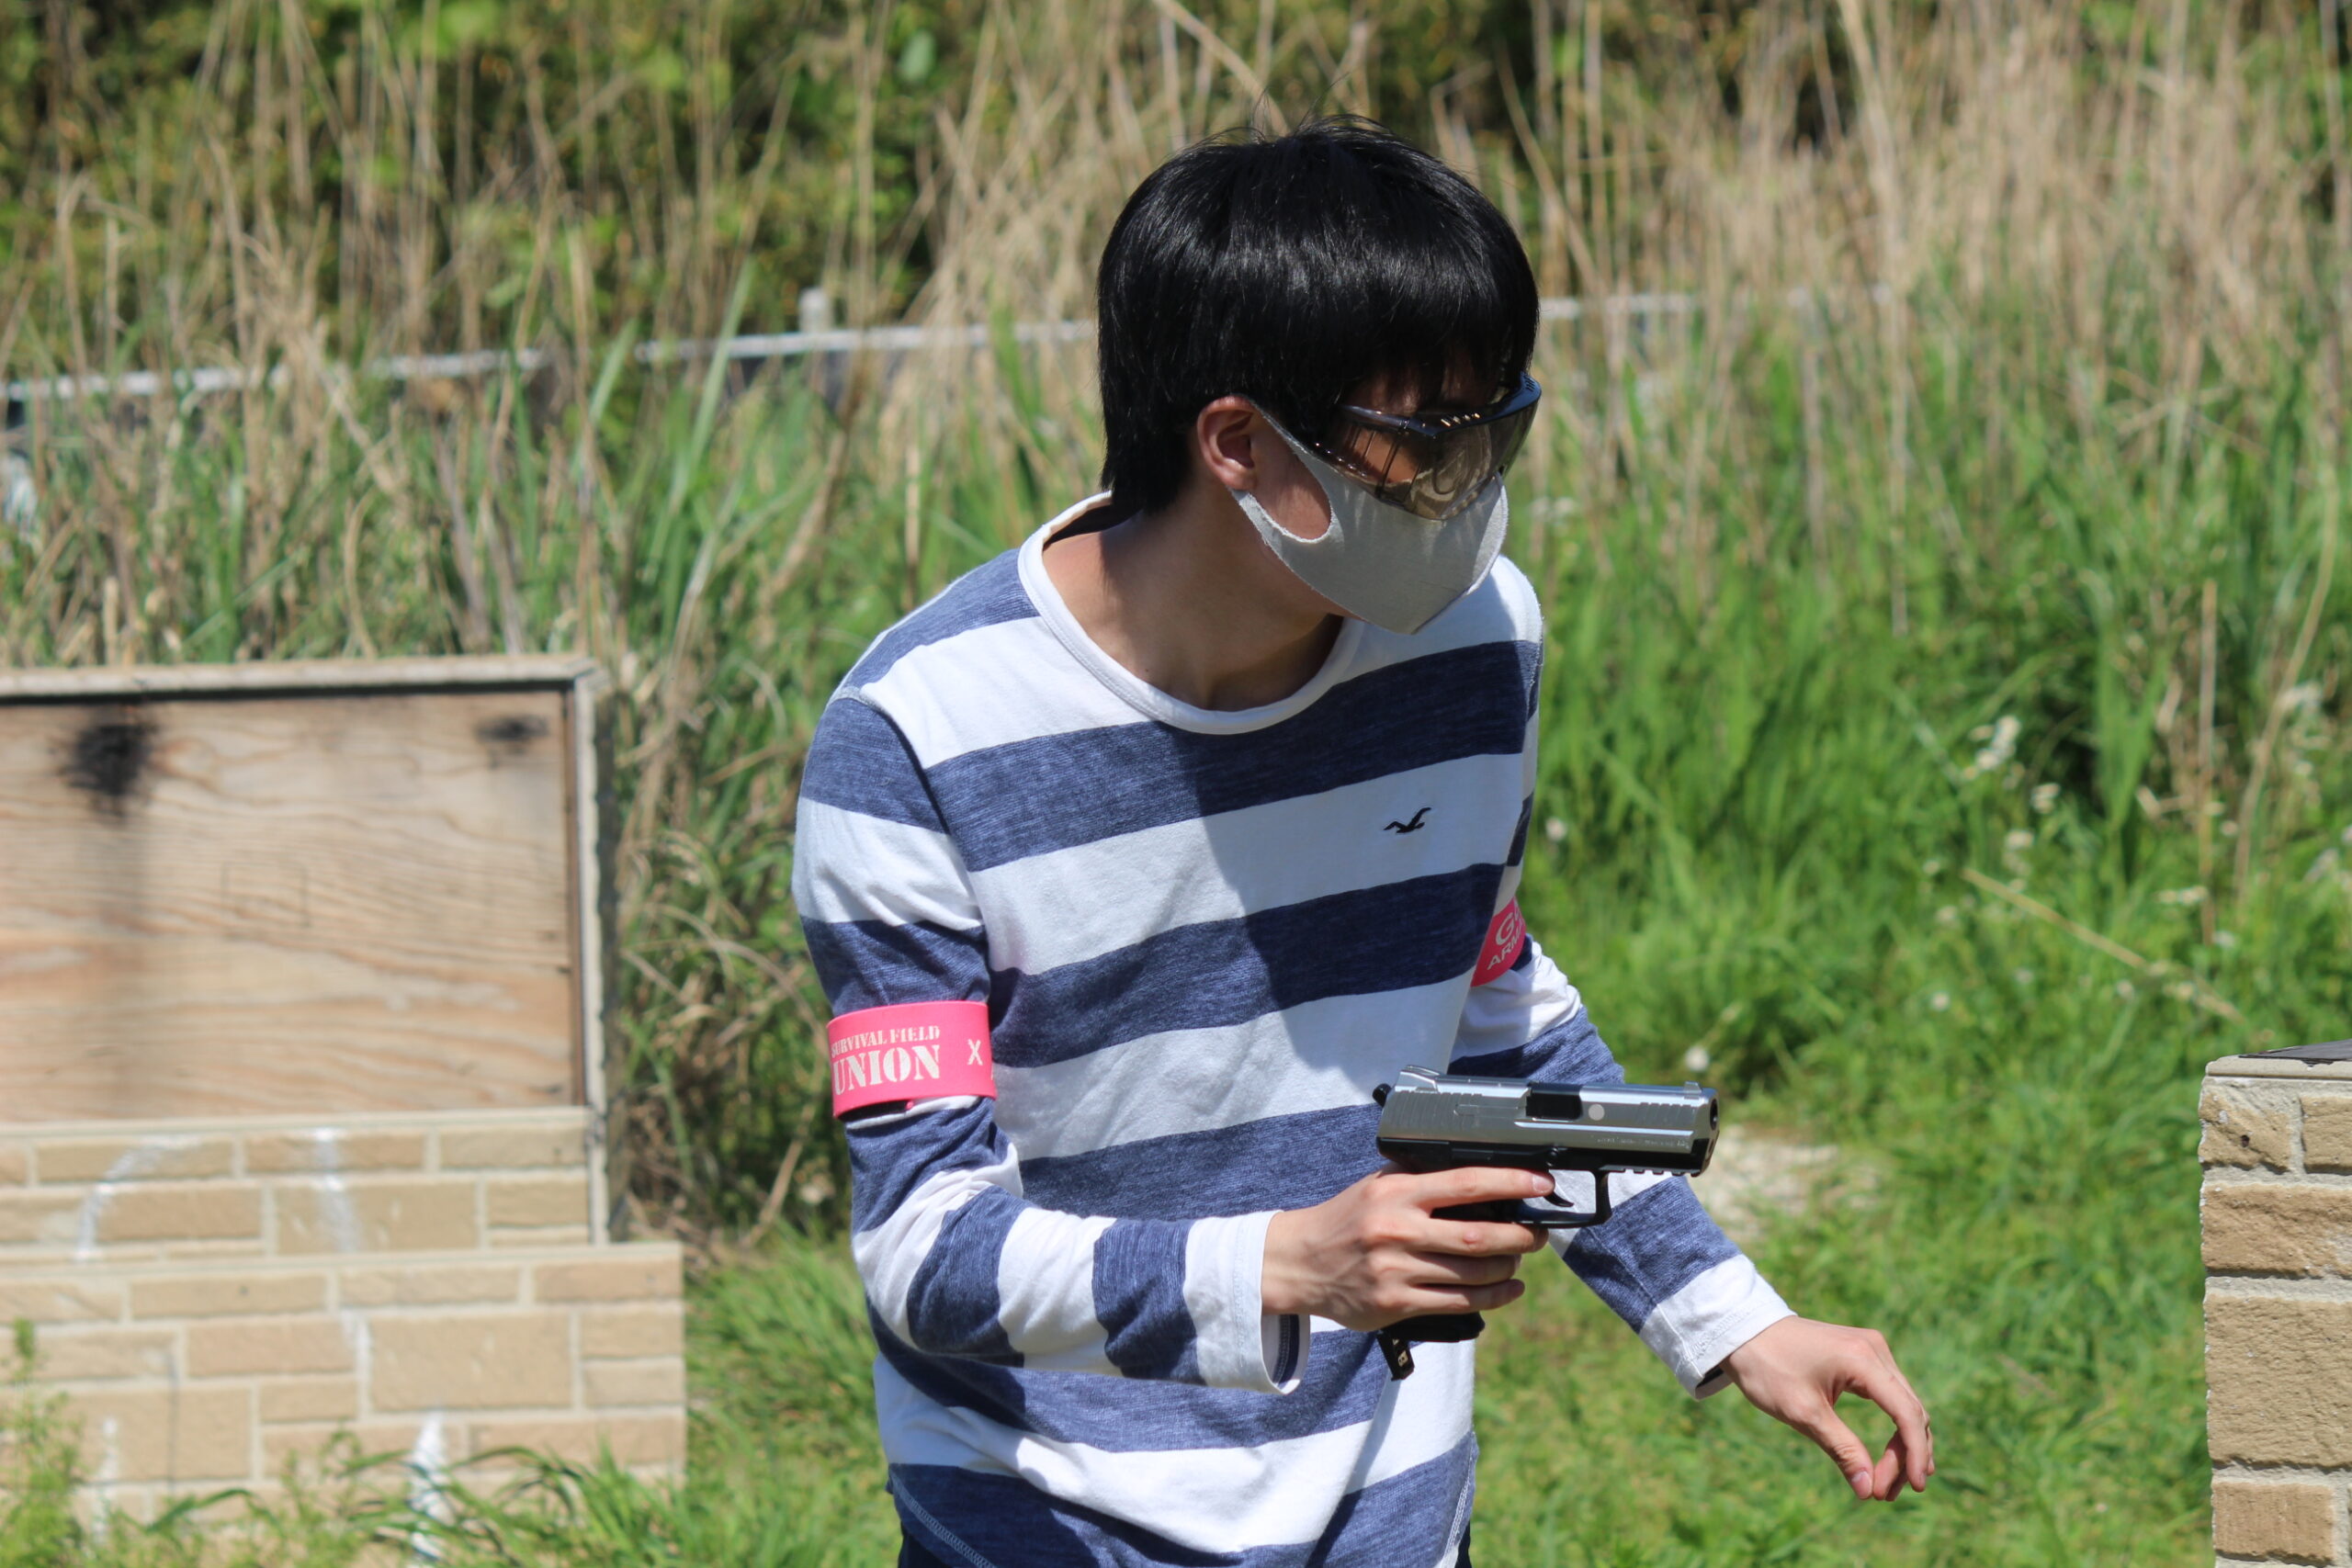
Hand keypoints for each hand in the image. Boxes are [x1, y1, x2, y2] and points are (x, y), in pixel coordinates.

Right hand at [1261, 1166, 1550, 1329]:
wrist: (1298, 1263)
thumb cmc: (1345, 1220)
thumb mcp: (1376, 1187)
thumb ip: (1419, 1181)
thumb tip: (1479, 1180)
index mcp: (1396, 1194)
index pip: (1465, 1182)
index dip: (1510, 1182)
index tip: (1540, 1183)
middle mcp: (1398, 1231)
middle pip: (1478, 1236)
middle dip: (1520, 1236)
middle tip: (1538, 1233)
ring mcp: (1397, 1271)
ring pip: (1473, 1274)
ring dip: (1509, 1268)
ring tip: (1520, 1260)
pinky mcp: (1396, 1304)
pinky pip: (1458, 1303)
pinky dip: (1493, 1297)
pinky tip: (1508, 1288)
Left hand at [1722, 1316, 1932, 1500]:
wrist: (1742, 1331)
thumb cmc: (1768, 1368)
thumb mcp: (1803, 1413)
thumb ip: (1841, 1449)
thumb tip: (1868, 1491)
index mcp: (1863, 1359)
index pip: (1906, 1413)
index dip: (1915, 1453)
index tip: (1915, 1487)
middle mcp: (1875, 1349)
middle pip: (1910, 1411)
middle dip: (1904, 1456)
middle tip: (1886, 1494)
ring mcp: (1872, 1349)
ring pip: (1905, 1405)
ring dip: (1902, 1445)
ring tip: (1888, 1485)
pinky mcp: (1863, 1355)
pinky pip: (1891, 1395)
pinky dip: (1892, 1427)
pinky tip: (1890, 1456)